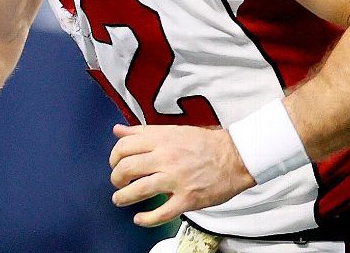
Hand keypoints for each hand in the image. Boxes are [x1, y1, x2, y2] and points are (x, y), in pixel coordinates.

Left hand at [108, 124, 254, 227]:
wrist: (236, 156)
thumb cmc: (206, 143)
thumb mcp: (173, 130)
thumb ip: (143, 132)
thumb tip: (118, 130)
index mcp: (162, 139)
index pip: (124, 146)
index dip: (113, 157)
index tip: (115, 164)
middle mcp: (166, 158)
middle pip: (126, 169)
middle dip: (116, 179)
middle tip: (118, 183)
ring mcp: (176, 179)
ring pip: (138, 190)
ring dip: (123, 198)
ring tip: (121, 200)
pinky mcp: (187, 198)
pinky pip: (161, 213)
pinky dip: (145, 219)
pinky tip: (140, 218)